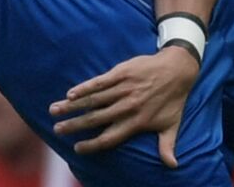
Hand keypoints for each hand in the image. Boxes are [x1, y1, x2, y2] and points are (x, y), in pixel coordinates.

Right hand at [49, 47, 198, 161]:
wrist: (179, 68)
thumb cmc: (174, 99)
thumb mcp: (172, 125)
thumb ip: (167, 146)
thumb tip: (173, 166)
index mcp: (137, 121)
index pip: (110, 137)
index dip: (92, 145)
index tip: (77, 148)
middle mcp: (128, 106)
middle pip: (96, 118)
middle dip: (75, 125)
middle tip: (57, 130)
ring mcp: (124, 88)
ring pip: (93, 100)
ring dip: (72, 106)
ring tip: (54, 111)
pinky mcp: (122, 72)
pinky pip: (100, 81)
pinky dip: (84, 87)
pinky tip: (70, 94)